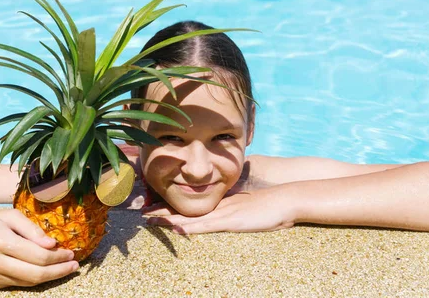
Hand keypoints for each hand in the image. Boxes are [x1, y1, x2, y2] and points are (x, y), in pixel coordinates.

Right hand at [0, 208, 78, 290]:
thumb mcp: (11, 216)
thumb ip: (32, 230)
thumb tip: (52, 244)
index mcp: (0, 241)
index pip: (38, 256)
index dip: (59, 258)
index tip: (72, 254)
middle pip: (35, 274)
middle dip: (59, 271)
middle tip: (74, 266)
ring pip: (26, 282)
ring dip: (48, 276)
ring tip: (63, 268)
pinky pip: (15, 284)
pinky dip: (31, 278)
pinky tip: (42, 270)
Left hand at [142, 186, 295, 233]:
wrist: (286, 199)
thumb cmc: (270, 206)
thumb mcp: (247, 208)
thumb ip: (234, 212)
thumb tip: (224, 218)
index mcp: (221, 203)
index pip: (191, 205)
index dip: (172, 207)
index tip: (154, 208)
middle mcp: (219, 206)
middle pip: (186, 209)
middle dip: (163, 211)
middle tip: (143, 213)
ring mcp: (224, 213)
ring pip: (192, 217)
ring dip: (170, 219)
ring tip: (151, 220)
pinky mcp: (232, 221)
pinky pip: (208, 226)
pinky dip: (192, 229)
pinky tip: (178, 230)